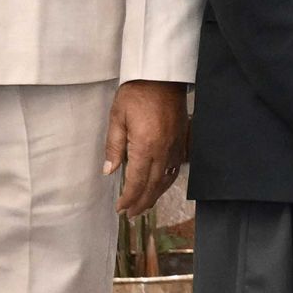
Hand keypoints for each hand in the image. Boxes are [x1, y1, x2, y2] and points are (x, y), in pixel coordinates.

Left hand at [104, 81, 188, 217]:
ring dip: (155, 196)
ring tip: (143, 206)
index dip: (128, 198)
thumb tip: (110, 171)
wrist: (163, 77)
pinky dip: (167, 182)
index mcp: (145, 146)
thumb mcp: (117, 117)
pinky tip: (160, 186)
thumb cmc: (137, 94)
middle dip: (141, 202)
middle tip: (131, 214)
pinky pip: (176, 168)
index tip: (120, 208)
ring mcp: (176, 146)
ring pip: (167, 179)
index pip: (137, 181)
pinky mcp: (182, 141)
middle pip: (153, 185)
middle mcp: (164, 150)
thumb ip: (114, 146)